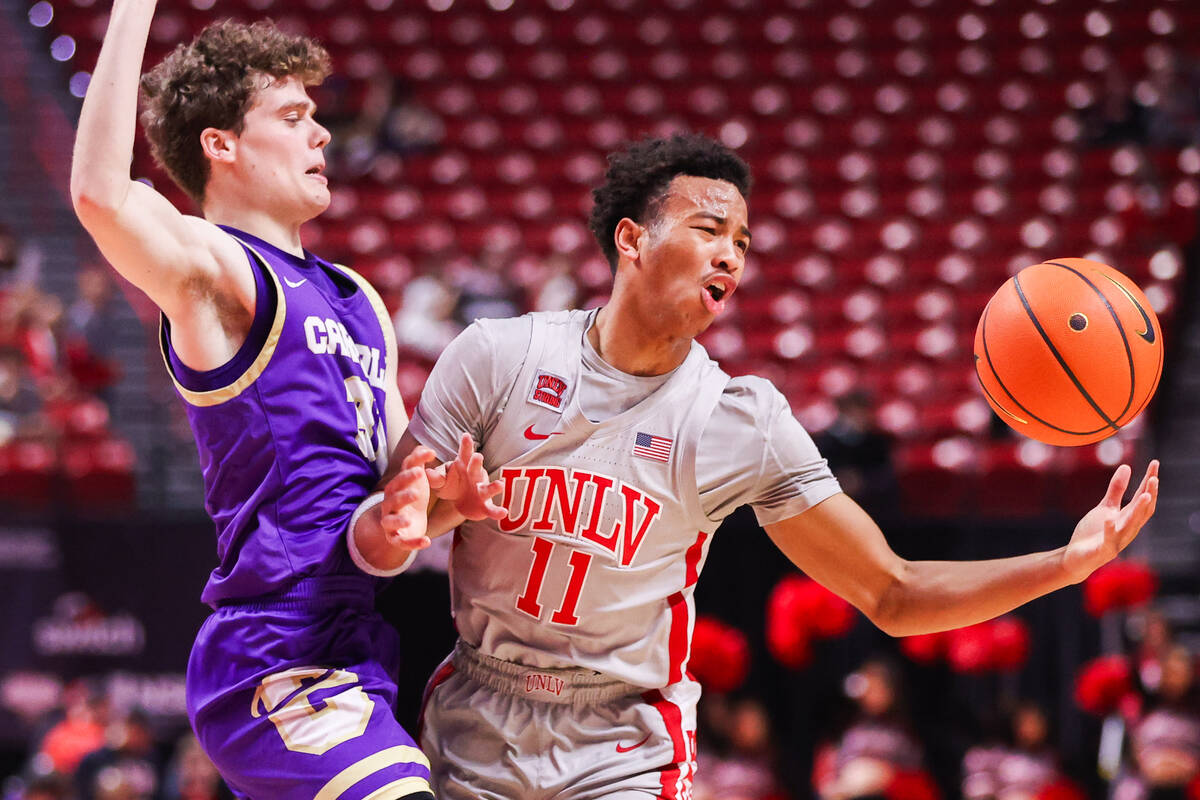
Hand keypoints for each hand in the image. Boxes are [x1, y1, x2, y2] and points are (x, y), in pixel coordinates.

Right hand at [378, 445, 437, 550]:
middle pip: (393, 498)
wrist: (408, 522)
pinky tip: (427, 542)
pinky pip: (402, 542)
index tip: (423, 467)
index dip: (410, 471)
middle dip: (404, 494)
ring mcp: (391, 522)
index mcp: (396, 487)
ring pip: (391, 521)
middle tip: (417, 491)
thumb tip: (427, 448)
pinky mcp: (396, 539)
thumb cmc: (412, 495)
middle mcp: (390, 504)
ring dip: (399, 519)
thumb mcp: (416, 479)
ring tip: (409, 519)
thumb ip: (419, 462)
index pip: (400, 477)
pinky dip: (413, 543)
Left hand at [426, 432, 506, 521]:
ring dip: (494, 487)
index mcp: (464, 466)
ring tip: (500, 485)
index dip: (466, 445)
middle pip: (476, 468)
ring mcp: (482, 491)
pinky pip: (492, 509)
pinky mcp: (485, 506)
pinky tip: (503, 513)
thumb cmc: (451, 485)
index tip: (466, 435)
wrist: (461, 503)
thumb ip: (435, 477)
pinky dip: (497, 511)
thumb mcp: (440, 481)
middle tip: (477, 456)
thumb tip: (427, 473)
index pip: (464, 454)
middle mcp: (475, 476)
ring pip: (488, 488)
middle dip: (477, 463)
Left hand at [1063, 459, 1158, 582]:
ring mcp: (1117, 540)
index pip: (1143, 498)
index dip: (1150, 482)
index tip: (1154, 463)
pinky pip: (1108, 540)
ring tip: (1145, 495)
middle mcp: (1127, 529)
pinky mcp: (1103, 550)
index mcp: (1128, 518)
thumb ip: (1116, 490)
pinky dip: (1110, 530)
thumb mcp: (1104, 508)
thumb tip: (1127, 467)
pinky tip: (1108, 519)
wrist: (1077, 558)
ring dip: (1139, 511)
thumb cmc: (1094, 533)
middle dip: (1150, 495)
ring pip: (1132, 526)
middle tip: (1154, 478)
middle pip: (1143, 511)